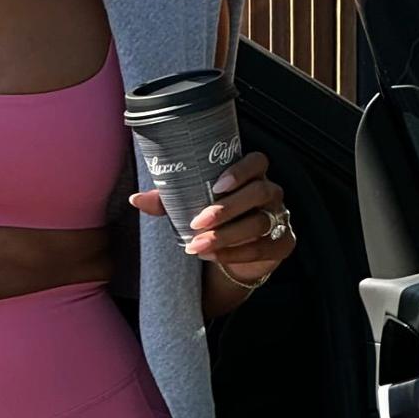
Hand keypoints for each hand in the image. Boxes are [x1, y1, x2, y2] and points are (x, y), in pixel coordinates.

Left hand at [129, 150, 294, 284]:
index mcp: (250, 174)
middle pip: (259, 192)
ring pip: (260, 222)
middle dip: (227, 208)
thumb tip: (136, 198)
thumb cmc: (211, 217)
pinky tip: (213, 256)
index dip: (241, 171)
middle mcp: (269, 192)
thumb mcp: (188, 205)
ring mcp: (279, 217)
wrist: (231, 253)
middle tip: (197, 222)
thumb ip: (167, 200)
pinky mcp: (282, 243)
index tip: (217, 185)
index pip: (257, 161)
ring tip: (197, 245)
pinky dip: (236, 253)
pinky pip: (264, 247)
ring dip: (226, 235)